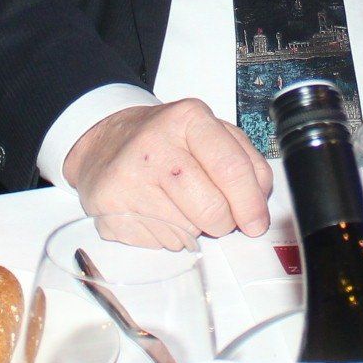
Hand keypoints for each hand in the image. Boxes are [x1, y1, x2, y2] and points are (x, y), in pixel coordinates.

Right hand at [62, 98, 271, 240]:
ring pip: (189, 232)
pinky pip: (161, 243)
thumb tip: (259, 203)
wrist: (104, 144)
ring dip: (194, 228)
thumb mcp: (208, 132)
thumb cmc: (164, 141)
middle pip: (212, 208)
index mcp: (187, 119)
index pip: (231, 168)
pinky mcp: (111, 210)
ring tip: (178, 203)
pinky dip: (169, 236)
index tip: (256, 221)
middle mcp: (155, 145)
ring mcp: (129, 179)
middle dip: (223, 221)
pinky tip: (157, 211)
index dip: (250, 203)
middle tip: (215, 212)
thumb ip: (244, 160)